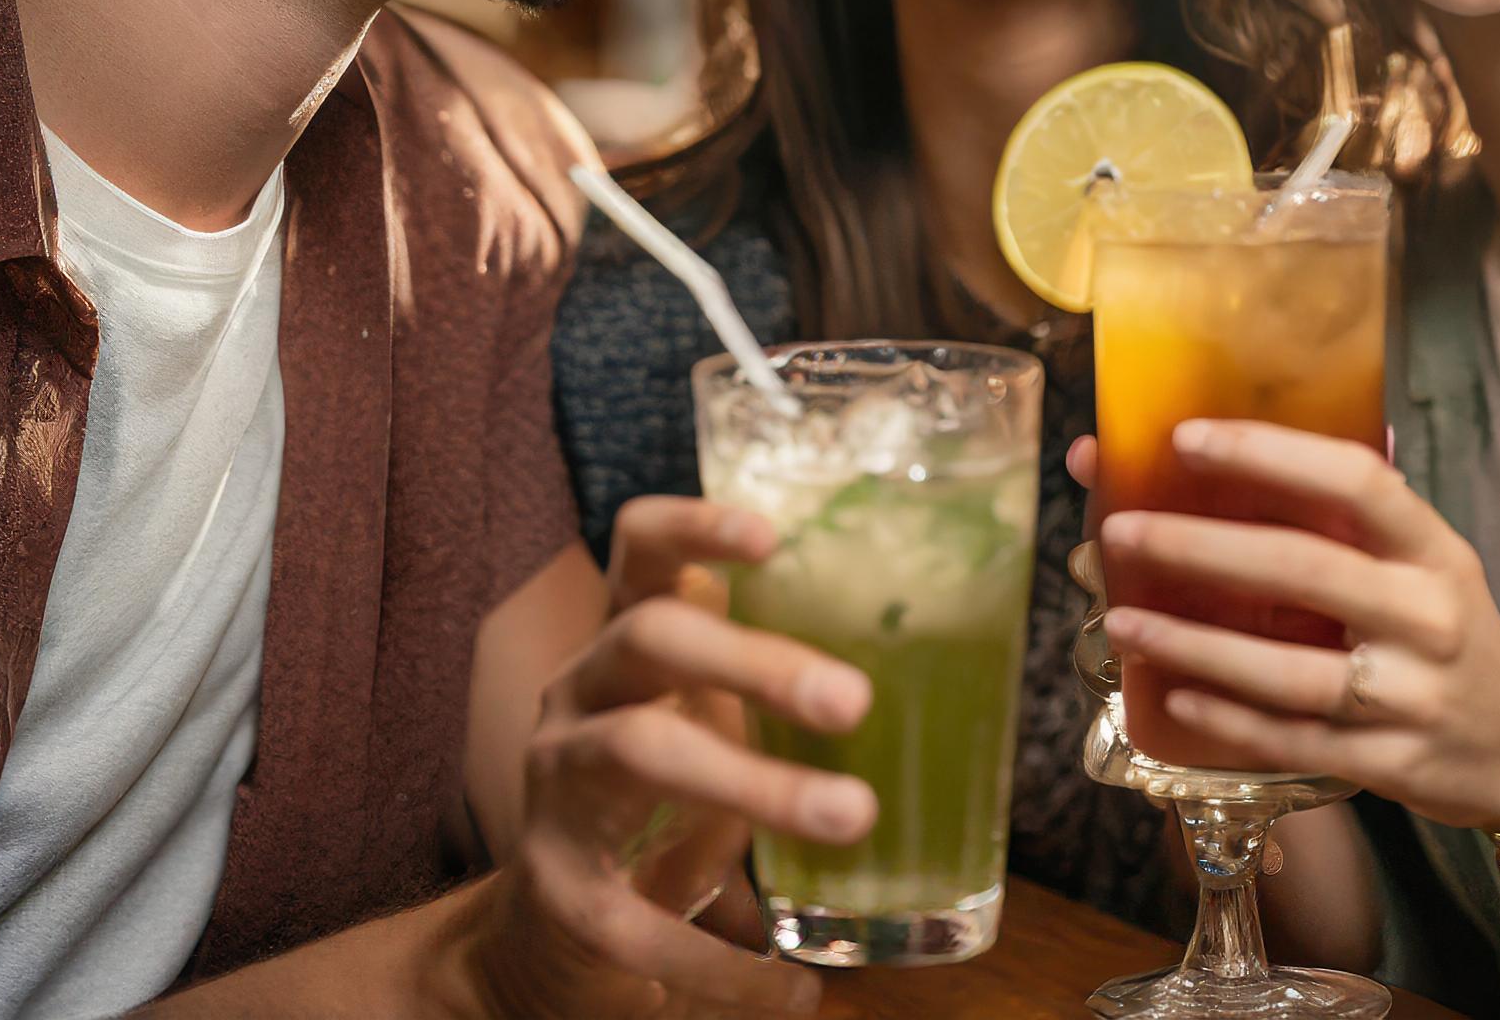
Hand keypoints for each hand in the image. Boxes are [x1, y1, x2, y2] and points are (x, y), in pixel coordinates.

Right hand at [470, 496, 879, 1018]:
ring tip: (854, 818)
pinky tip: (796, 992)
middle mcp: (580, 694)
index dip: (695, 525)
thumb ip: (783, 687)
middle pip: (649, 638)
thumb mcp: (710, 720)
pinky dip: (726, 966)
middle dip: (752, 661)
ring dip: (752, 788)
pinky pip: (639, 921)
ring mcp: (556, 789)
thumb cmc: (669, 796)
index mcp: (625, 640)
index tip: (771, 534)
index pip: (640, 546)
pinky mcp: (556, 892)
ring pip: (641, 753)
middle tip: (853, 701)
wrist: (551, 932)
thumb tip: (947, 669)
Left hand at [1098, 420, 1499, 842]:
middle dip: (1201, 548)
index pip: (1354, 480)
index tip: (1185, 439)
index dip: (1269, 453)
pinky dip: (1227, 718)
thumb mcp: (1425, 562)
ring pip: (1286, 670)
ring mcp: (1410, 695)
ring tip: (1122, 622)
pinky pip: (1293, 738)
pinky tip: (1171, 696)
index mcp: (1433, 549)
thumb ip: (1345, 523)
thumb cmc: (1451, 632)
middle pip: (1304, 570)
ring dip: (1193, 645)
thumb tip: (1226, 458)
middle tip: (1121, 531)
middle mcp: (1426, 615)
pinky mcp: (1391, 763)